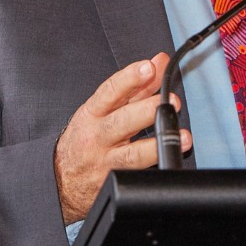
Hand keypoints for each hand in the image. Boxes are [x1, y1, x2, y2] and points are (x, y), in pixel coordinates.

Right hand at [53, 52, 192, 223]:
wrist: (63, 179)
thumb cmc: (86, 138)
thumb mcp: (102, 109)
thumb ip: (134, 87)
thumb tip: (159, 62)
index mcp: (92, 113)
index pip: (110, 91)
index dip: (130, 78)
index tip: (148, 68)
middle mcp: (97, 136)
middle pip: (122, 122)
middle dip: (147, 110)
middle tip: (171, 101)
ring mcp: (106, 162)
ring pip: (132, 154)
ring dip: (158, 145)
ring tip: (182, 136)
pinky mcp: (115, 182)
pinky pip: (136, 176)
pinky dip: (154, 168)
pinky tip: (171, 161)